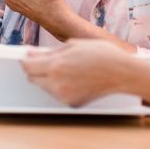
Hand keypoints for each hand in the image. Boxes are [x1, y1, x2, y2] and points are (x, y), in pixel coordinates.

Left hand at [21, 39, 137, 106]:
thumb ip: (50, 51)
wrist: (122, 73)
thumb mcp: (74, 45)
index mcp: (56, 65)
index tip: (29, 57)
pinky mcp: (72, 103)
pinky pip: (58, 94)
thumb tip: (32, 54)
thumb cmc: (102, 55)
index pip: (28, 66)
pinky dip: (60, 87)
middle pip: (33, 78)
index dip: (26, 60)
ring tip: (68, 69)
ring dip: (48, 78)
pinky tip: (75, 78)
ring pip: (45, 87)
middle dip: (36, 70)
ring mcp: (64, 96)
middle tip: (48, 61)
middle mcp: (57, 83)